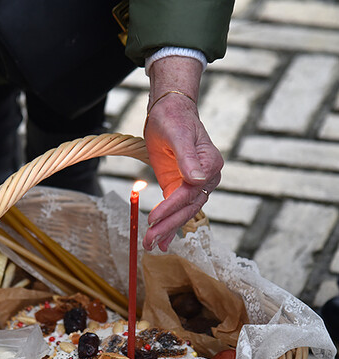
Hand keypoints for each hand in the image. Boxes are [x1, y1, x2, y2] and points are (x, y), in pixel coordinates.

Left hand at [143, 57, 222, 250]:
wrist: (169, 111)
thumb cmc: (174, 119)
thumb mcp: (177, 134)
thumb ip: (187, 157)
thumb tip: (198, 179)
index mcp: (209, 165)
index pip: (190, 192)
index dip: (171, 207)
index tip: (153, 218)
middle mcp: (206, 178)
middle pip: (188, 207)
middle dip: (168, 226)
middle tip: (149, 241)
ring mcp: (194, 184)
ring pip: (183, 212)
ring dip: (168, 230)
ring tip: (151, 246)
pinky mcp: (180, 186)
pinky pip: (176, 209)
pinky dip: (169, 225)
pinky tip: (161, 241)